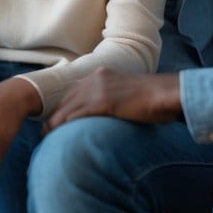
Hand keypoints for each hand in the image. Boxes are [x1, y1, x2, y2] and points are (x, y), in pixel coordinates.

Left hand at [44, 69, 181, 131]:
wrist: (167, 94)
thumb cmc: (153, 99)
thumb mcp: (126, 93)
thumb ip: (112, 98)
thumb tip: (108, 112)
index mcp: (100, 75)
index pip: (72, 92)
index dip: (62, 107)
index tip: (55, 121)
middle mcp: (95, 78)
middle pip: (65, 99)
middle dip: (54, 116)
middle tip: (45, 132)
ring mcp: (98, 89)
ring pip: (67, 108)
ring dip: (54, 124)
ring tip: (47, 138)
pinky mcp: (103, 102)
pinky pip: (76, 115)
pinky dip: (64, 126)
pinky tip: (57, 136)